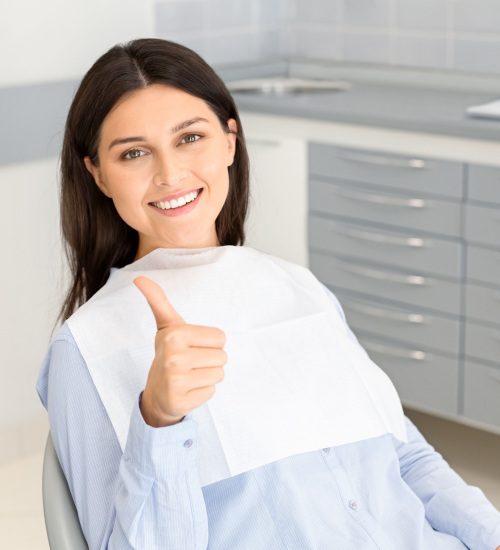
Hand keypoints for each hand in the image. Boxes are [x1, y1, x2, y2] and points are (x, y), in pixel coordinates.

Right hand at [133, 276, 226, 427]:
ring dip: (207, 375)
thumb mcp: (166, 325)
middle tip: (191, 362)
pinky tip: (187, 389)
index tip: (192, 346)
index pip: (221, 337)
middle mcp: (173, 357)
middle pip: (222, 356)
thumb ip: (158, 300)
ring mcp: (175, 381)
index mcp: (174, 334)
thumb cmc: (169, 353)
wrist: (157, 392)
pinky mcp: (180, 401)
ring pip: (219, 374)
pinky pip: (211, 391)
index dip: (210, 342)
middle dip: (210, 360)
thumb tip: (139, 277)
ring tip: (190, 375)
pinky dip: (202, 392)